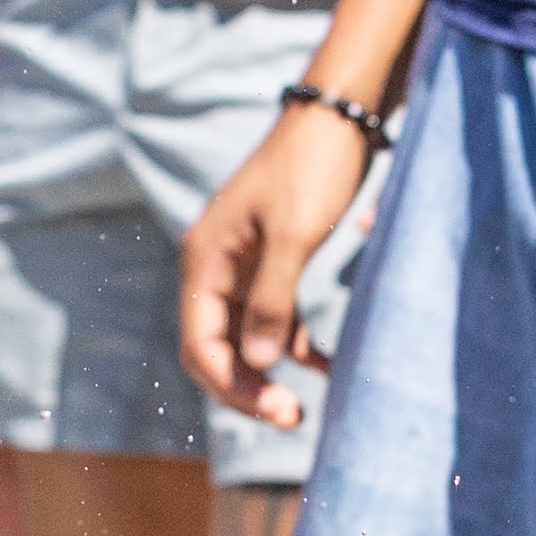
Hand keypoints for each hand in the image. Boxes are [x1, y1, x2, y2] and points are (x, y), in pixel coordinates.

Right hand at [179, 98, 374, 428]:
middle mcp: (214, 267)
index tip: (274, 410)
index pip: (200, 342)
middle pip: (215, 347)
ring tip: (302, 408)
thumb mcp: (295, 235)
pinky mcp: (271, 262)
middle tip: (290, 417)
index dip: (230, 384)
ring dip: (267, 373)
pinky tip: (329, 365)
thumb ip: (273, 298)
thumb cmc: (312, 168)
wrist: (336, 118)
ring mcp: (242, 266)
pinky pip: (274, 318)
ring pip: (243, 338)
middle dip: (245, 386)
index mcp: (205, 259)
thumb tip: (257, 360)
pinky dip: (295, 345)